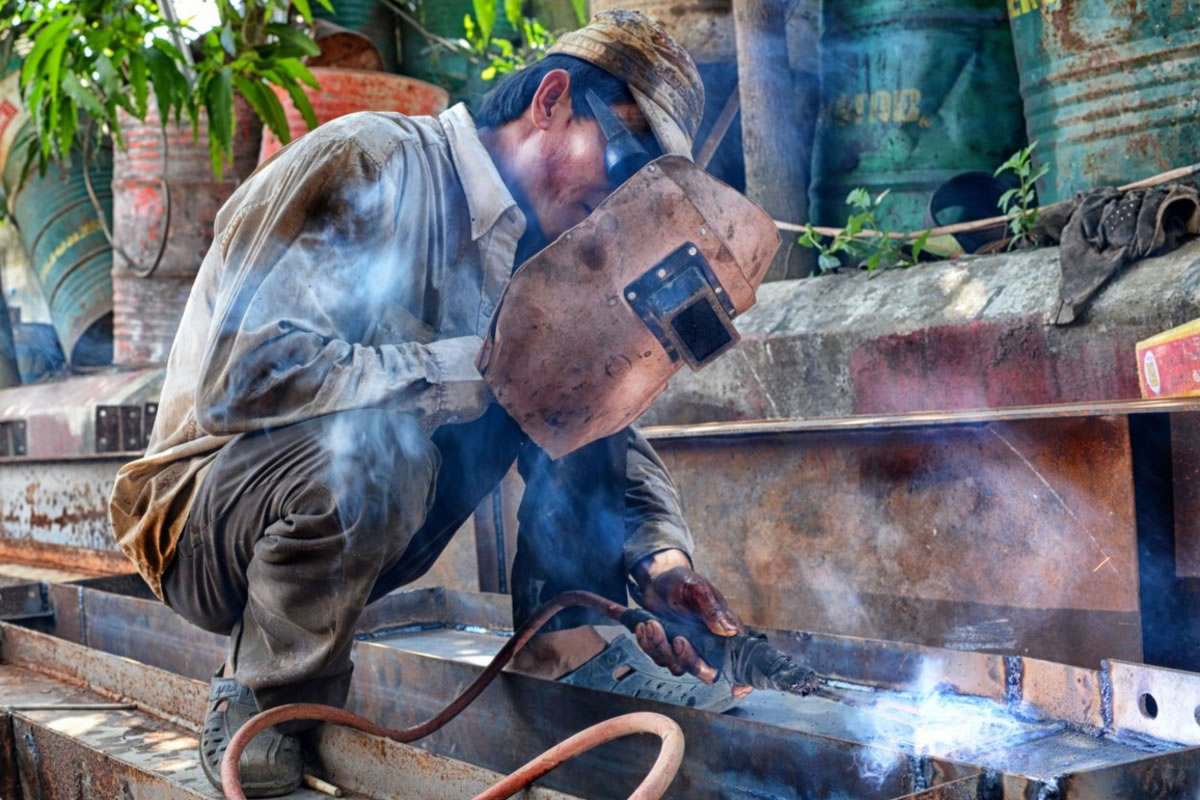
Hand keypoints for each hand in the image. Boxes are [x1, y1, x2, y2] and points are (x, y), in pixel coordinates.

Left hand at [631, 551, 750, 695]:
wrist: (659, 578)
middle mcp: (708, 646)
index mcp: (724, 633)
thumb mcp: (698, 589)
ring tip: (650, 624)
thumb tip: (728, 630)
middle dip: (687, 659)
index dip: (742, 681)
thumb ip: (712, 608)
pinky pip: (658, 657)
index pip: (737, 662)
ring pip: (676, 666)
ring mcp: (687, 649)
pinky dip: (648, 645)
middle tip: (677, 639)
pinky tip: (642, 626)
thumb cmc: (684, 581)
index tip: (737, 690)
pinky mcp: (668, 648)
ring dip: (661, 648)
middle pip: (703, 671)